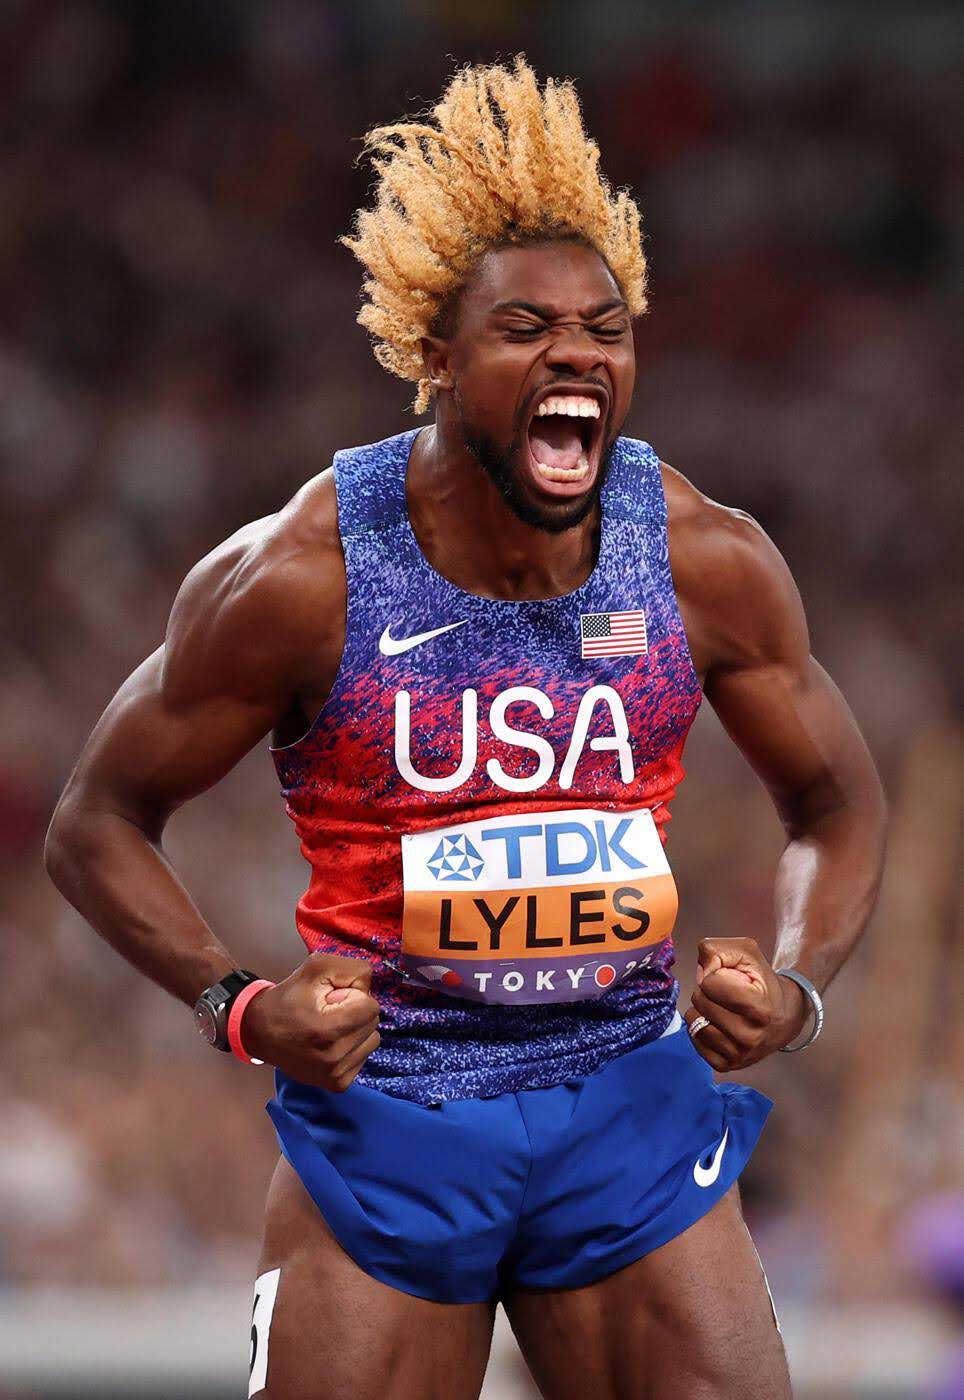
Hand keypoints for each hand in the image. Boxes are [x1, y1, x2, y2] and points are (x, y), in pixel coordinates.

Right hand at [242, 953, 380, 1090]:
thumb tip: (369, 988)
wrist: (260, 1032)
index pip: (371, 1007)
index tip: (331, 998)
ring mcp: (335, 1075)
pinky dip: (352, 1047)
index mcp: (328, 1030)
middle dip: (355, 1011)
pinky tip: (330, 1043)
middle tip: (328, 1012)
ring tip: (330, 1027)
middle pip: (372, 1023)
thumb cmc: (288, 997)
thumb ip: (352, 969)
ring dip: (356, 1030)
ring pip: (372, 1040)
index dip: (352, 996)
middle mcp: (333, 1058)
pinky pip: (363, 1057)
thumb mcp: (317, 966)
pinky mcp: (337, 1085)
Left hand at [683, 937, 809, 1071]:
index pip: (710, 983)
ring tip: (721, 1008)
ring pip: (694, 1022)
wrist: (785, 1016)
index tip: (730, 979)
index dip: (715, 975)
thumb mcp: (746, 952)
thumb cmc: (761, 981)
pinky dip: (700, 1028)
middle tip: (725, 994)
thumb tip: (700, 972)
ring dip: (702, 1010)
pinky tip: (716, 1023)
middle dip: (707, 991)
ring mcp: (738, 1054)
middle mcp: (750, 1036)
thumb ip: (716, 950)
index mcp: (759, 1007)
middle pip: (700, 1001)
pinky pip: (695, 1040)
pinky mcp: (727, 1066)